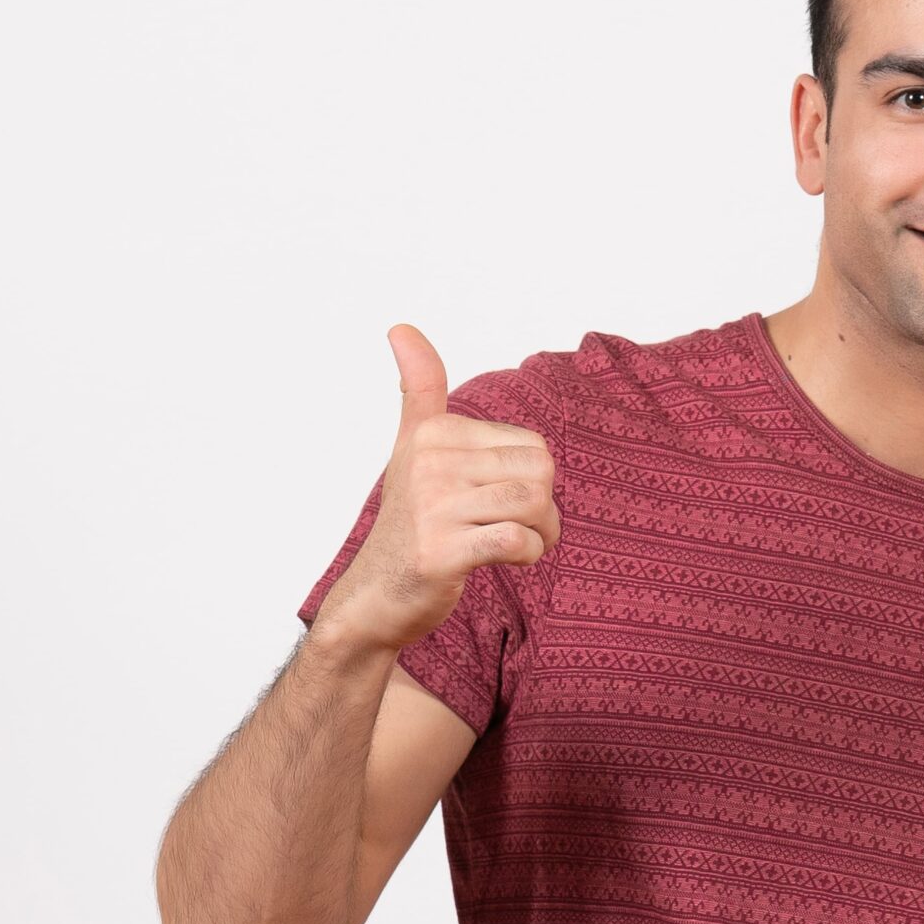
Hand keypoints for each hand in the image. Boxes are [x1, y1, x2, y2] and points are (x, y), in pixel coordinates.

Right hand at [313, 324, 561, 651]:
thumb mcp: (413, 448)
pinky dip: (529, 555)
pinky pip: (518, 541)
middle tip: (518, 528)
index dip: (533, 478)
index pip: (532, 445)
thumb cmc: (410, 523)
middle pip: (540, 472)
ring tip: (518, 544)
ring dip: (542, 534)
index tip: (502, 498)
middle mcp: (429, 463)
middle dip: (545, 508)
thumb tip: (400, 326)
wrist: (377, 597)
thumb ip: (418, 389)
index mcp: (432, 433)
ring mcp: (432, 508)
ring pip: (534, 504)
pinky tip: (509, 561)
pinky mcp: (442, 551)